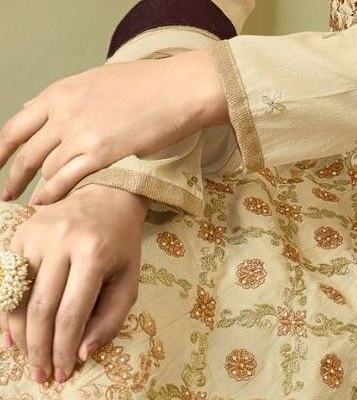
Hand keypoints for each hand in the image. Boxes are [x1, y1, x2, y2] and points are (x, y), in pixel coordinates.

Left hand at [0, 49, 226, 204]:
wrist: (179, 88)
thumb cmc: (145, 82)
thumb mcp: (96, 80)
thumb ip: (63, 97)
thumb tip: (30, 105)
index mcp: (62, 91)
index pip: (16, 124)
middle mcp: (65, 111)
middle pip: (24, 151)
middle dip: (11, 176)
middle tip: (4, 193)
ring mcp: (81, 133)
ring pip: (44, 168)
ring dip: (35, 186)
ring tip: (29, 200)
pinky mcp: (100, 153)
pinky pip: (65, 179)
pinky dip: (51, 194)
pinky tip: (44, 203)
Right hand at [0, 183, 149, 384]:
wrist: (106, 196)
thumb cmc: (120, 244)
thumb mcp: (128, 280)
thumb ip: (110, 320)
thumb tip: (82, 354)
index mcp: (94, 252)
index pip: (72, 313)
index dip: (64, 349)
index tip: (63, 374)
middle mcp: (63, 240)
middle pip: (41, 309)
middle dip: (39, 350)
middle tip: (41, 375)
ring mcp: (38, 234)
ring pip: (20, 298)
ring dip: (20, 336)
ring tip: (29, 360)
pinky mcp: (22, 233)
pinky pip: (8, 281)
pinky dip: (7, 313)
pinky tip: (11, 337)